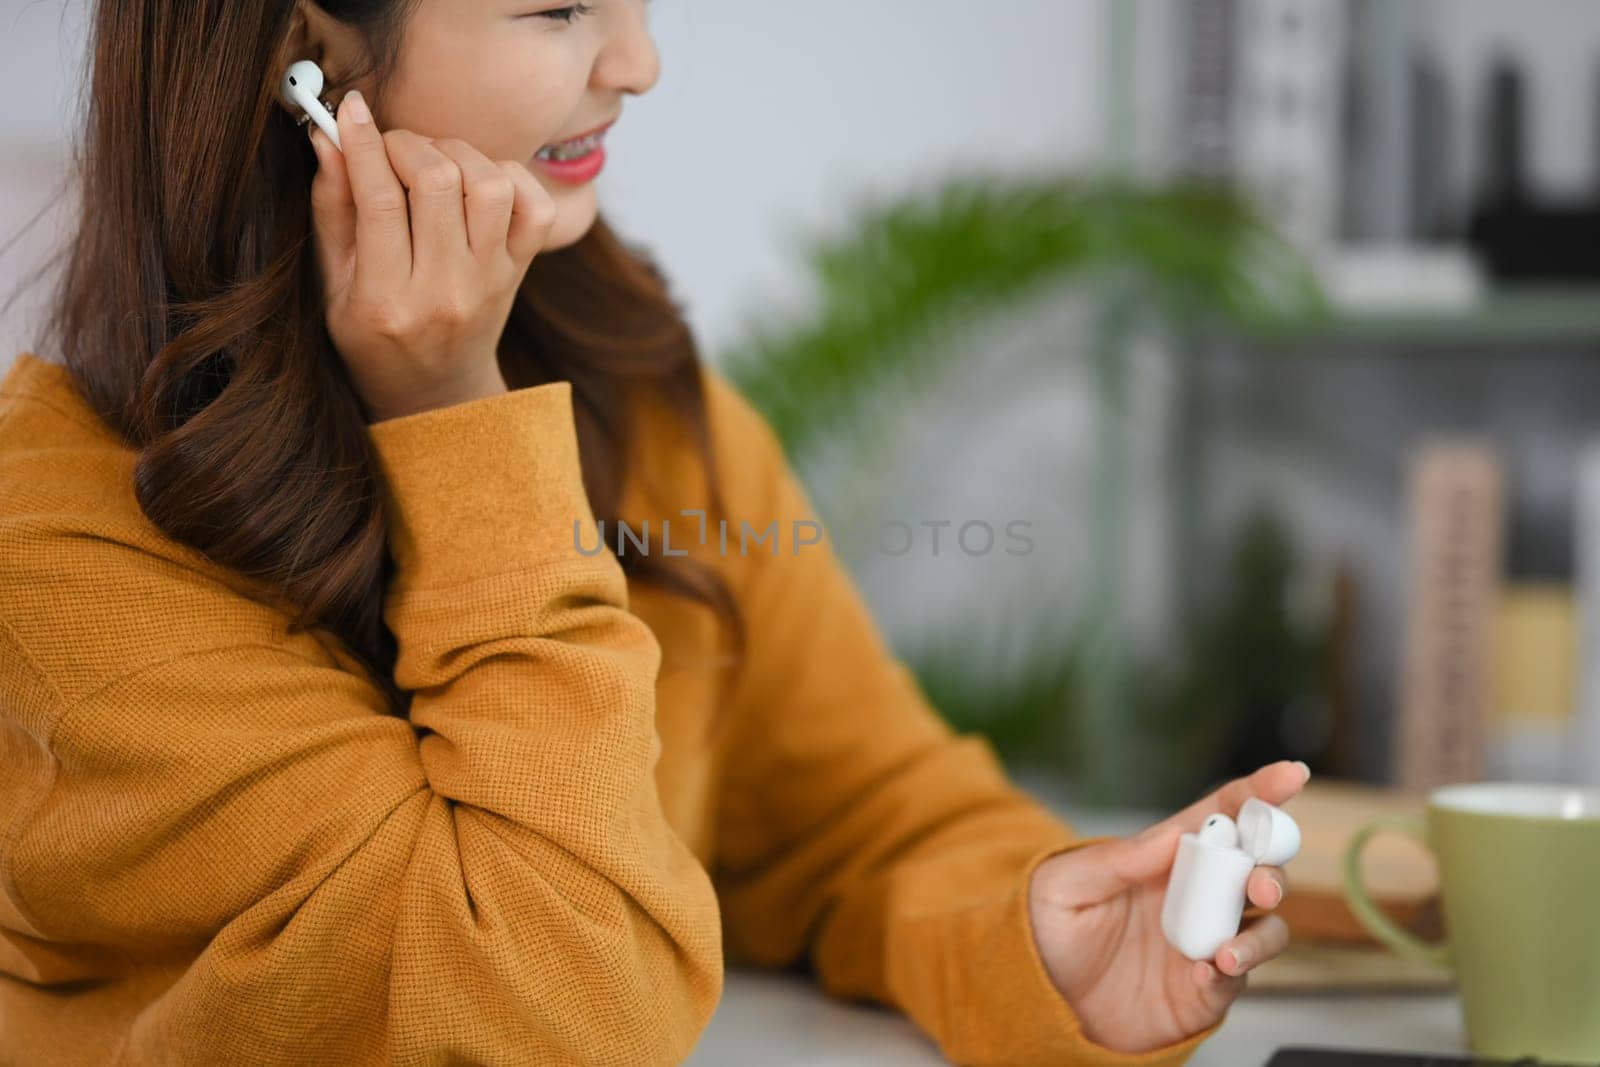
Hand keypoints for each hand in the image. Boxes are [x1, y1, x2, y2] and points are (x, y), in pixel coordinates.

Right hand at [305, 91, 558, 422]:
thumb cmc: (372, 336)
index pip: (380, 202)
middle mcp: (445, 292)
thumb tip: (329, 138)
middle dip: (408, 145)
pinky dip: (509, 176)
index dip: (364, 144)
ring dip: (457, 154)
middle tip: (390, 148)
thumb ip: (332, 210)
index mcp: (384, 302)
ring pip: (490, 186)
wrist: (437, 393)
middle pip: (439, 183)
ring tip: (432, 162)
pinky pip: (534, 206)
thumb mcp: (332, 285)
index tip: (350, 110)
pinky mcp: (519, 272)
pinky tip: (475, 181)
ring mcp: (489, 283)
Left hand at [1027, 760, 1310, 1052]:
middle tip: (1261, 883)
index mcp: (1163, 856)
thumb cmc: (1049, 933)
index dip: (1258, 792)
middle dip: (1271, 866)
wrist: (1040, 1003)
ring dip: (1262, 930)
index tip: (1291, 774)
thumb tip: (1173, 836)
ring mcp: (1206, 940)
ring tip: (1228, 951)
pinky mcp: (1206, 989)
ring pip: (1265, 925)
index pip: (1220, 815)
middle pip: (1256, 867)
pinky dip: (1232, 972)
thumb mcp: (1063, 886)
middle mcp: (1195, 894)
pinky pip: (1237, 977)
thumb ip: (1115, 860)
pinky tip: (1206, 972)